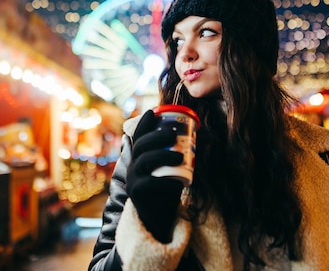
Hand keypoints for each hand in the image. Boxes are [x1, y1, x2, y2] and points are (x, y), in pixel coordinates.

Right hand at [126, 109, 183, 242]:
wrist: (159, 215)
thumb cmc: (167, 188)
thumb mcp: (170, 168)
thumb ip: (176, 153)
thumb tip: (196, 133)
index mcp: (140, 157)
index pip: (139, 137)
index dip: (144, 123)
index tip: (153, 112)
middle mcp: (133, 166)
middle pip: (141, 146)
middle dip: (156, 136)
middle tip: (174, 134)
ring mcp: (133, 179)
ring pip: (144, 161)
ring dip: (163, 155)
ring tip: (181, 156)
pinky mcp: (137, 193)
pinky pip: (149, 184)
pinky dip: (165, 183)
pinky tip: (178, 184)